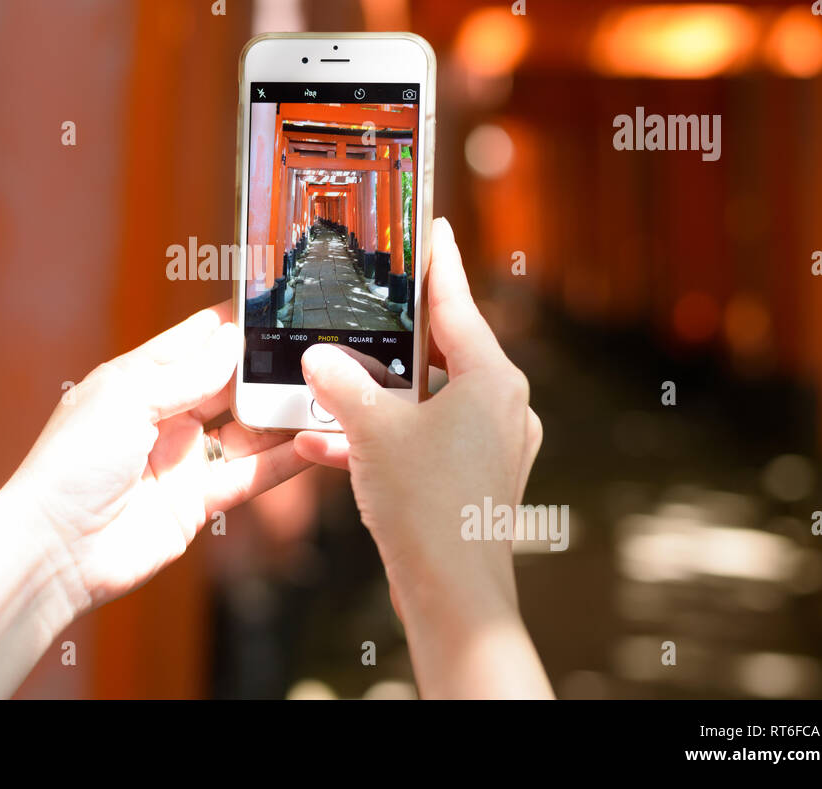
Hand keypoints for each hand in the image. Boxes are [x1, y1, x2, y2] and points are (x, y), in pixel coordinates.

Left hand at [11, 302, 311, 611]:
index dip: (232, 323)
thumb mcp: (126, 399)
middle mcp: (164, 416)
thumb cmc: (70, 465)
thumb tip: (231, 343)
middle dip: (266, 368)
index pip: (194, 340)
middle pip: (227, 383)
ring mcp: (182, 459)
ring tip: (325, 395)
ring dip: (281, 415)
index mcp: (138, 380)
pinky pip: (249, 475)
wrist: (54, 549)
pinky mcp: (197, 502)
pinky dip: (282, 461)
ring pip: (246, 430)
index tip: (274, 305)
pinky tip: (312, 443)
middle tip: (314, 351)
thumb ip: (185, 374)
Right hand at [294, 217, 551, 697]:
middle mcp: (503, 405)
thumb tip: (319, 357)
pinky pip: (427, 438)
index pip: (458, 301)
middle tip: (361, 315)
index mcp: (491, 378)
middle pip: (442, 351)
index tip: (434, 226)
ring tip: (333, 388)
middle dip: (392, 341)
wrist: (452, 594)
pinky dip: (387, 435)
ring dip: (380, 395)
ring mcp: (494, 445)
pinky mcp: (477, 478)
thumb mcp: (370, 430)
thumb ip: (339, 383)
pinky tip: (335, 444)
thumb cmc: (425, 506)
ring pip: (429, 398)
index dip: (439, 261)